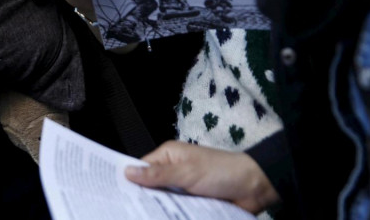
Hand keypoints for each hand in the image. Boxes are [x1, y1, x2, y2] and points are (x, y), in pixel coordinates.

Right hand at [124, 141, 279, 213]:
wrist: (256, 187)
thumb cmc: (221, 171)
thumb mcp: (187, 172)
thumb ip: (158, 175)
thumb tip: (127, 172)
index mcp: (169, 156)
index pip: (142, 167)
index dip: (129, 179)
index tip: (113, 194)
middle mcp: (174, 171)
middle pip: (151, 187)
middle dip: (142, 198)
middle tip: (123, 212)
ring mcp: (184, 189)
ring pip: (164, 201)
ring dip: (158, 210)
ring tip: (138, 217)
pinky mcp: (194, 204)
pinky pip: (177, 211)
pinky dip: (172, 216)